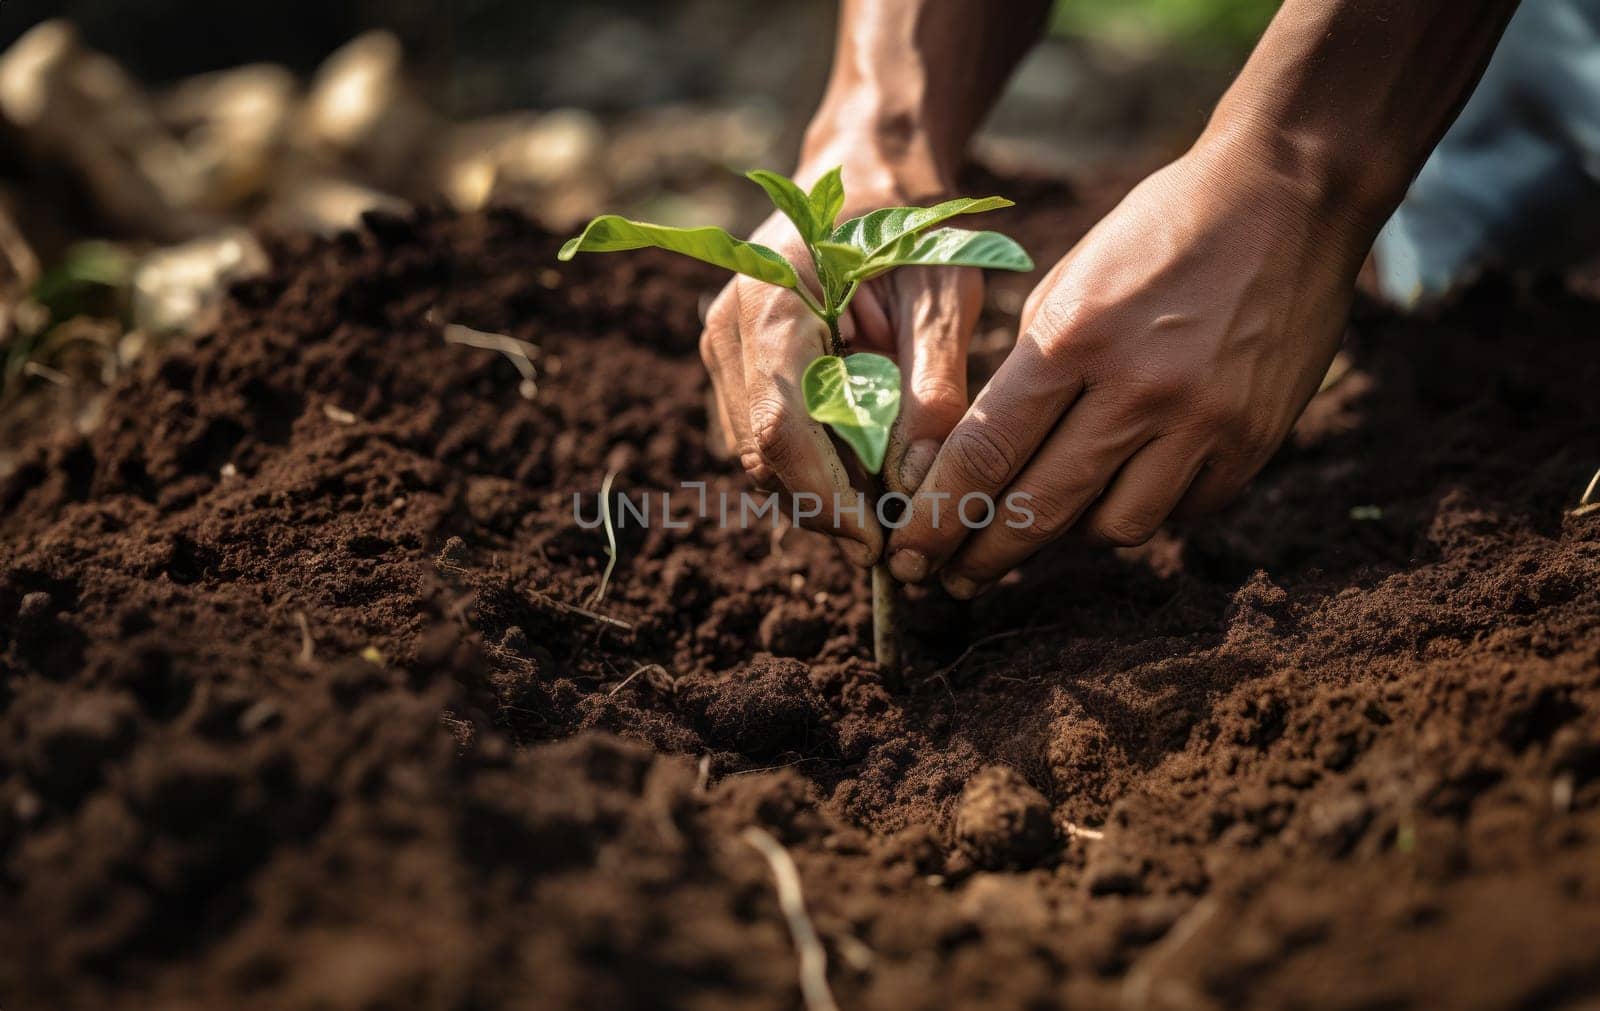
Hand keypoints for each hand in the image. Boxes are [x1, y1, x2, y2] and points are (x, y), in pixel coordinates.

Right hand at [699, 162, 983, 565]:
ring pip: (760, 456)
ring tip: (888, 487)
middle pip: (764, 454)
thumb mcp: (943, 295)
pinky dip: (813, 462)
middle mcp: (729, 328)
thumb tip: (921, 482)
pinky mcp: (734, 365)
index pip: (780, 427)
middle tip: (898, 527)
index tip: (877, 540)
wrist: (867, 176)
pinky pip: (764, 437)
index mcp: (772, 301)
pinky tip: (863, 457)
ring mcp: (723, 348)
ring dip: (822, 487)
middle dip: (828, 503)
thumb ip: (931, 387)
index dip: (825, 497)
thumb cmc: (911, 226)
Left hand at [885, 132, 1374, 595]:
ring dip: (1073, 530)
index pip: (985, 454)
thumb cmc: (1159, 231)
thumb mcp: (1070, 283)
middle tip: (951, 582)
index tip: (909, 552)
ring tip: (1054, 513)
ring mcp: (1204, 422)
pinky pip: (1183, 511)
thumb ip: (1032, 376)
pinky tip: (1133, 479)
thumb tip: (993, 465)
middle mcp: (1139, 390)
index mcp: (1074, 338)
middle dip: (983, 556)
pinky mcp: (1254, 441)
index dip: (938, 517)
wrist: (1288, 194)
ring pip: (1115, 528)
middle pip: (1041, 510)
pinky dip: (1149, 504)